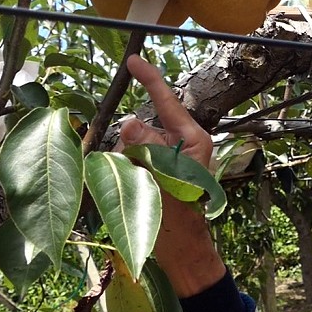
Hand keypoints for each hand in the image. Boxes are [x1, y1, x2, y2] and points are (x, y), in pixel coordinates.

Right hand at [120, 54, 225, 296]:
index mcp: (191, 140)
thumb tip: (129, 122)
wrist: (181, 252)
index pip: (167, 101)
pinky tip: (129, 192)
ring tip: (136, 190)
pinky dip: (120, 174)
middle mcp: (178, 145)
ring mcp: (163, 159)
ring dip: (123, 165)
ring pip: (129, 147)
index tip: (132, 59)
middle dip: (128, 147)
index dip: (149, 79)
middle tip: (135, 175)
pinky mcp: (151, 173)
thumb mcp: (164, 178)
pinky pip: (126, 163)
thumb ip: (147, 148)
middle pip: (140, 128)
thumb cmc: (179, 218)